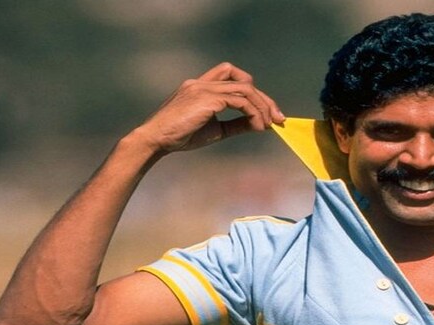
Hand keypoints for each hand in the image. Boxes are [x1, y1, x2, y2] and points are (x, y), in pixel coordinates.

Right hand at [132, 62, 284, 153]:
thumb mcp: (215, 130)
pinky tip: (258, 127)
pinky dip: (253, 113)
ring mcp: (204, 88)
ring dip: (262, 107)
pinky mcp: (207, 98)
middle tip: (278, 118)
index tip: (265, 111)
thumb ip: (236, 124)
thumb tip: (260, 124)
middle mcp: (203, 82)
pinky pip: (240, 101)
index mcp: (201, 86)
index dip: (253, 90)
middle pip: (244, 81)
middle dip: (264, 99)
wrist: (156, 140)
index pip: (232, 74)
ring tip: (269, 125)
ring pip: (245, 89)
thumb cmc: (181, 136)